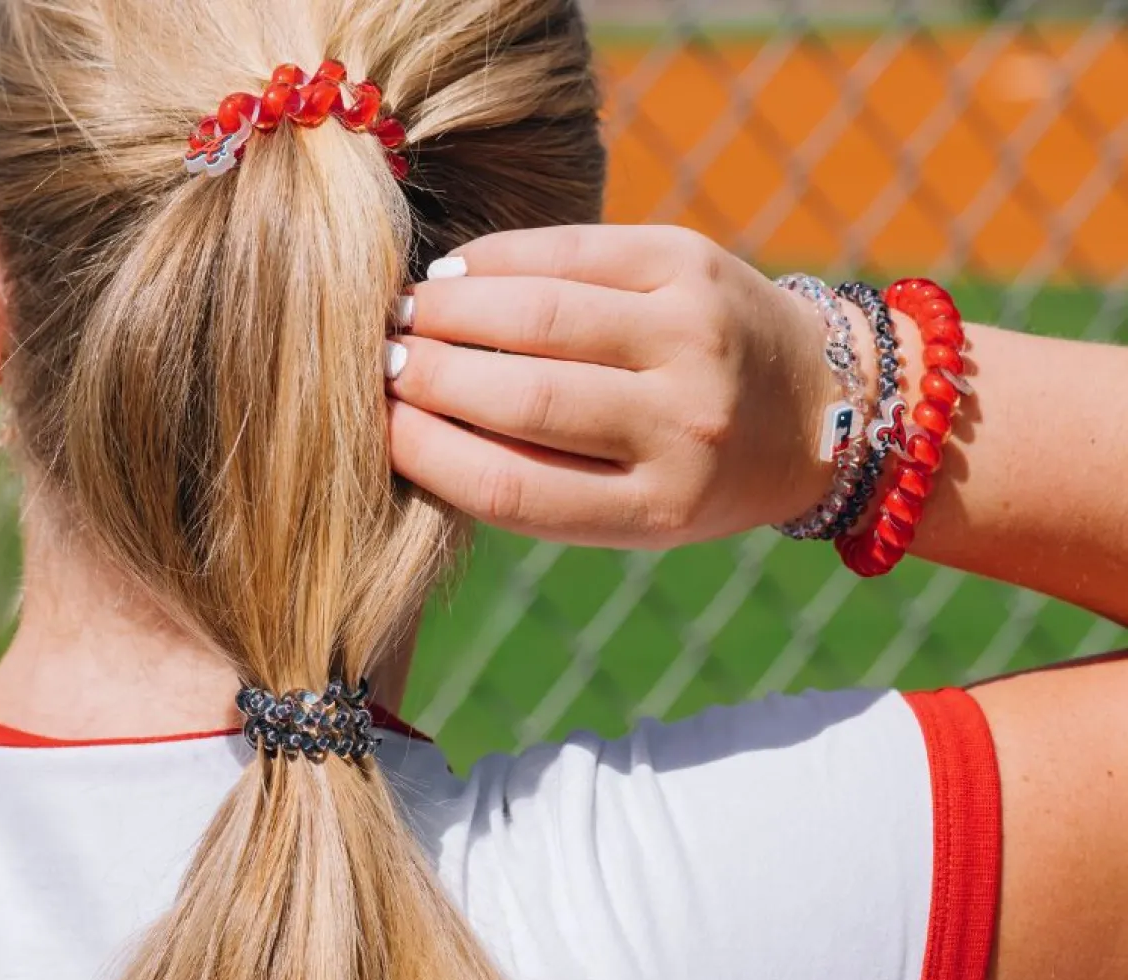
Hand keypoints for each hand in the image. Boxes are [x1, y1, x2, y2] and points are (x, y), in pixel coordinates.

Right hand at [387, 226, 857, 548]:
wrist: (817, 404)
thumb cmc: (694, 471)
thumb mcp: (630, 511)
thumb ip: (537, 481)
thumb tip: (411, 422)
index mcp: (656, 508)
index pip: (510, 486)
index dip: (425, 453)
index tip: (377, 430)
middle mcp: (684, 426)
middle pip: (520, 398)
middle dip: (428, 376)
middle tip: (379, 364)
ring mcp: (693, 336)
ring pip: (538, 316)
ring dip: (450, 312)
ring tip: (406, 317)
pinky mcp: (690, 262)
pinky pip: (571, 251)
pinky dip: (498, 262)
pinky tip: (457, 277)